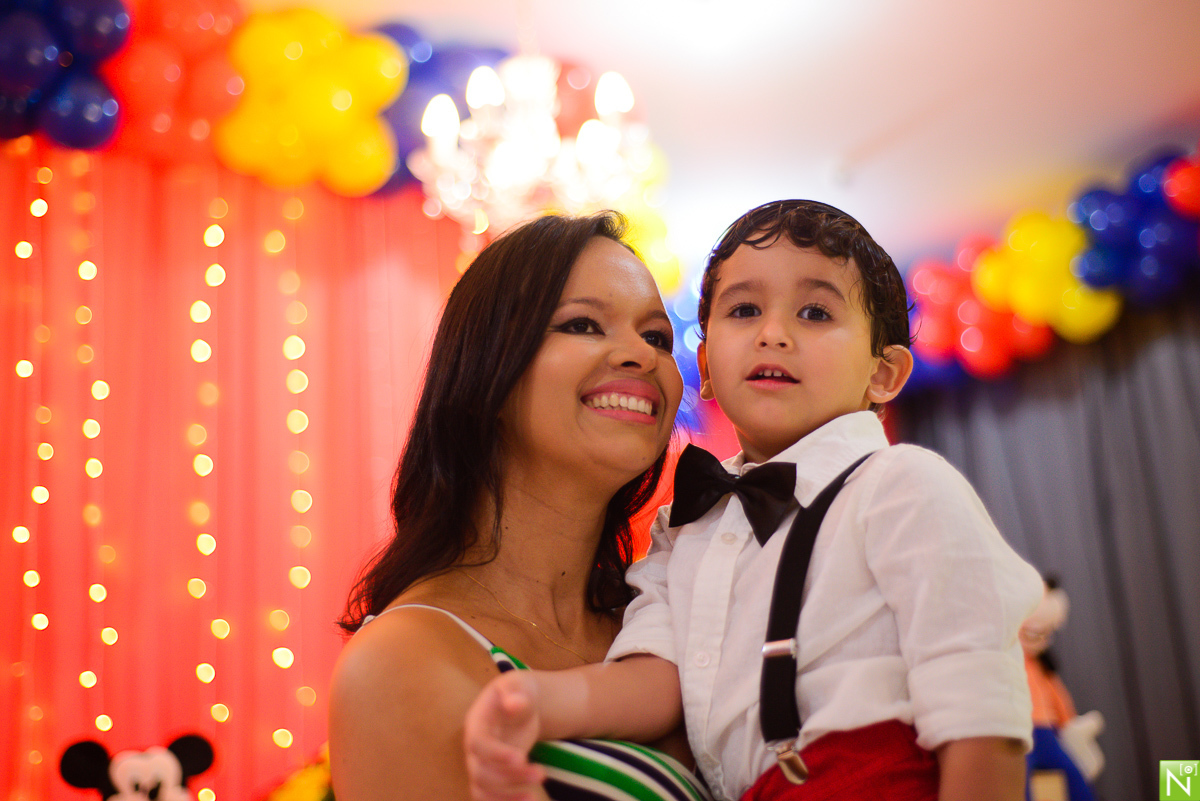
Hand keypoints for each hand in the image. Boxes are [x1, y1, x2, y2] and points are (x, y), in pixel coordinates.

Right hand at [464, 672, 546, 800]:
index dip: (496, 754)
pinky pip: (486, 796)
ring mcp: (479, 763)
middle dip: (510, 777)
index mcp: (476, 722)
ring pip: (482, 788)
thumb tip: (514, 703)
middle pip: (481, 771)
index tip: (521, 758)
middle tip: (542, 774)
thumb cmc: (518, 692)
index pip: (478, 743)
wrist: (519, 704)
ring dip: (506, 796)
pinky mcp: (490, 775)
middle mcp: (473, 747)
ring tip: (534, 797)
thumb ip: (516, 693)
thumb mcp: (519, 686)